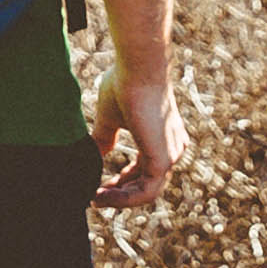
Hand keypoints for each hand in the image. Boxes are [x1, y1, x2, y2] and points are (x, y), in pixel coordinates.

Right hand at [92, 66, 186, 209]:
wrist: (138, 68)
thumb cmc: (125, 83)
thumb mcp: (111, 116)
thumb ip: (105, 137)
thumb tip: (94, 154)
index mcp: (164, 137)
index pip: (145, 170)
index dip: (123, 181)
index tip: (101, 186)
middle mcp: (172, 148)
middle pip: (147, 183)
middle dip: (121, 193)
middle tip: (97, 196)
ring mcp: (170, 155)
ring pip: (147, 192)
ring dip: (120, 199)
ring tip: (97, 198)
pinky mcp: (163, 160)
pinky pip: (146, 191)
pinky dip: (125, 198)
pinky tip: (103, 194)